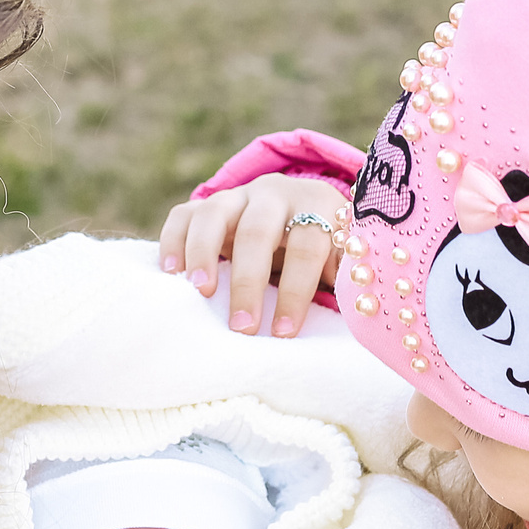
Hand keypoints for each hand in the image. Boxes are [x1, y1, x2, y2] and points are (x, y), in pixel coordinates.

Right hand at [156, 173, 347, 337]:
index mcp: (317, 206)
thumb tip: (358, 321)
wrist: (302, 211)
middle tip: (242, 327)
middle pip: (257, 231)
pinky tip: (170, 272)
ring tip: (200, 293)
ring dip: (204, 254)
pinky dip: (173, 240)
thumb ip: (347, 281)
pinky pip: (183, 215)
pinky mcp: (206, 204)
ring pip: (214, 213)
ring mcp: (236, 196)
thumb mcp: (344, 261)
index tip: (284, 333)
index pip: (307, 245)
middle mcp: (274, 194)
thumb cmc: (326, 250)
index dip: (296, 290)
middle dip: (248, 282)